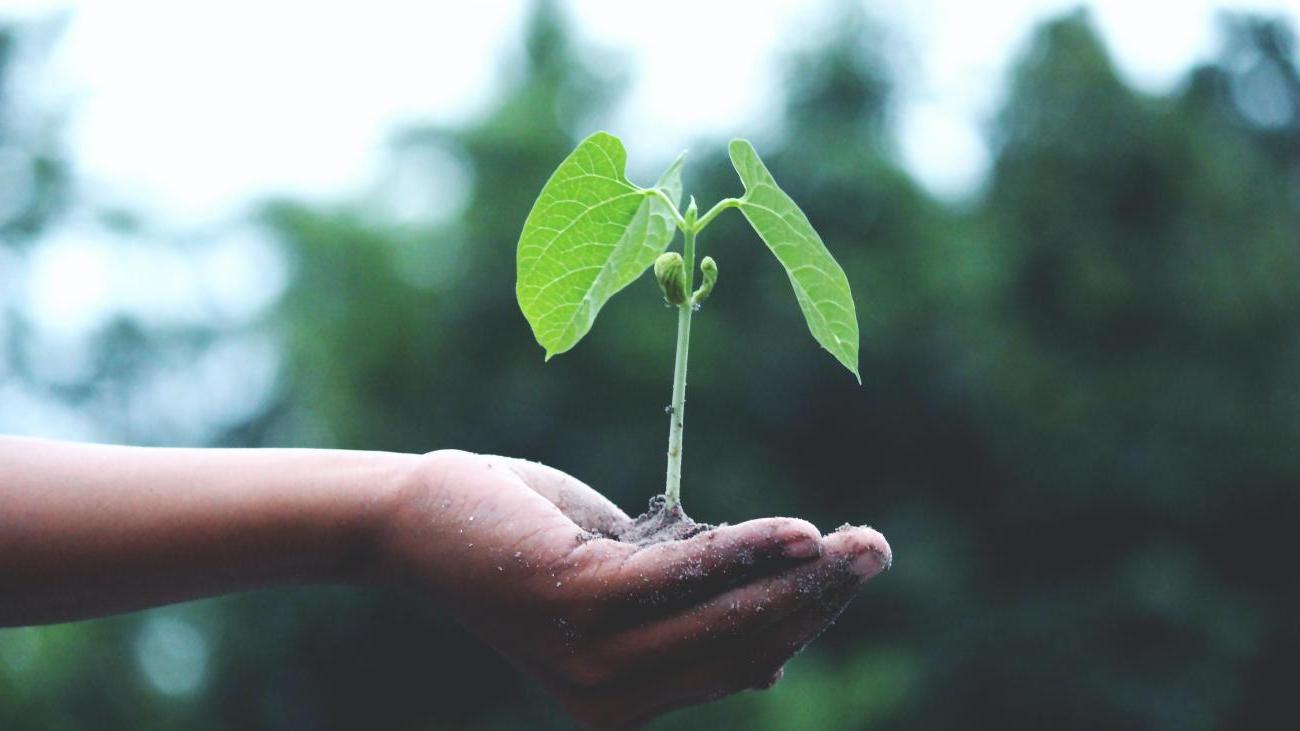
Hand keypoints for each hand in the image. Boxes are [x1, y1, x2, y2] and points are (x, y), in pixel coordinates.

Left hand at [378, 450, 890, 728]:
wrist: (421, 521)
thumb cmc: (523, 541)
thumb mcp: (617, 580)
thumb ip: (685, 610)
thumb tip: (773, 656)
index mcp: (627, 697)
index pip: (739, 663)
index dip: (803, 619)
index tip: (849, 572)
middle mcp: (613, 695)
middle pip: (744, 645)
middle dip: (820, 599)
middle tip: (877, 550)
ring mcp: (595, 656)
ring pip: (726, 617)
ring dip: (801, 577)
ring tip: (858, 542)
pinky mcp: (580, 602)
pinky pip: (686, 578)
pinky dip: (748, 553)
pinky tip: (799, 533)